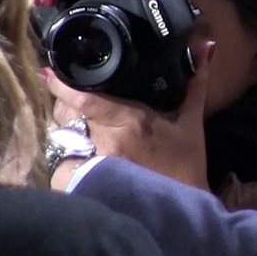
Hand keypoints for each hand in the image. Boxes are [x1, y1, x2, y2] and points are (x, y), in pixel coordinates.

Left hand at [46, 40, 216, 190]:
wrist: (183, 208)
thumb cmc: (186, 163)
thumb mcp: (192, 120)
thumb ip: (196, 83)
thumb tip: (206, 47)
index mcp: (131, 121)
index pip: (85, 99)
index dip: (62, 85)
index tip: (50, 73)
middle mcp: (109, 141)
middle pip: (68, 114)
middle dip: (65, 104)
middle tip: (70, 98)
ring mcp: (96, 163)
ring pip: (62, 136)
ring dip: (63, 127)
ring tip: (72, 123)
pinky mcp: (89, 182)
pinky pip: (62, 161)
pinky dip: (64, 152)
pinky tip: (73, 149)